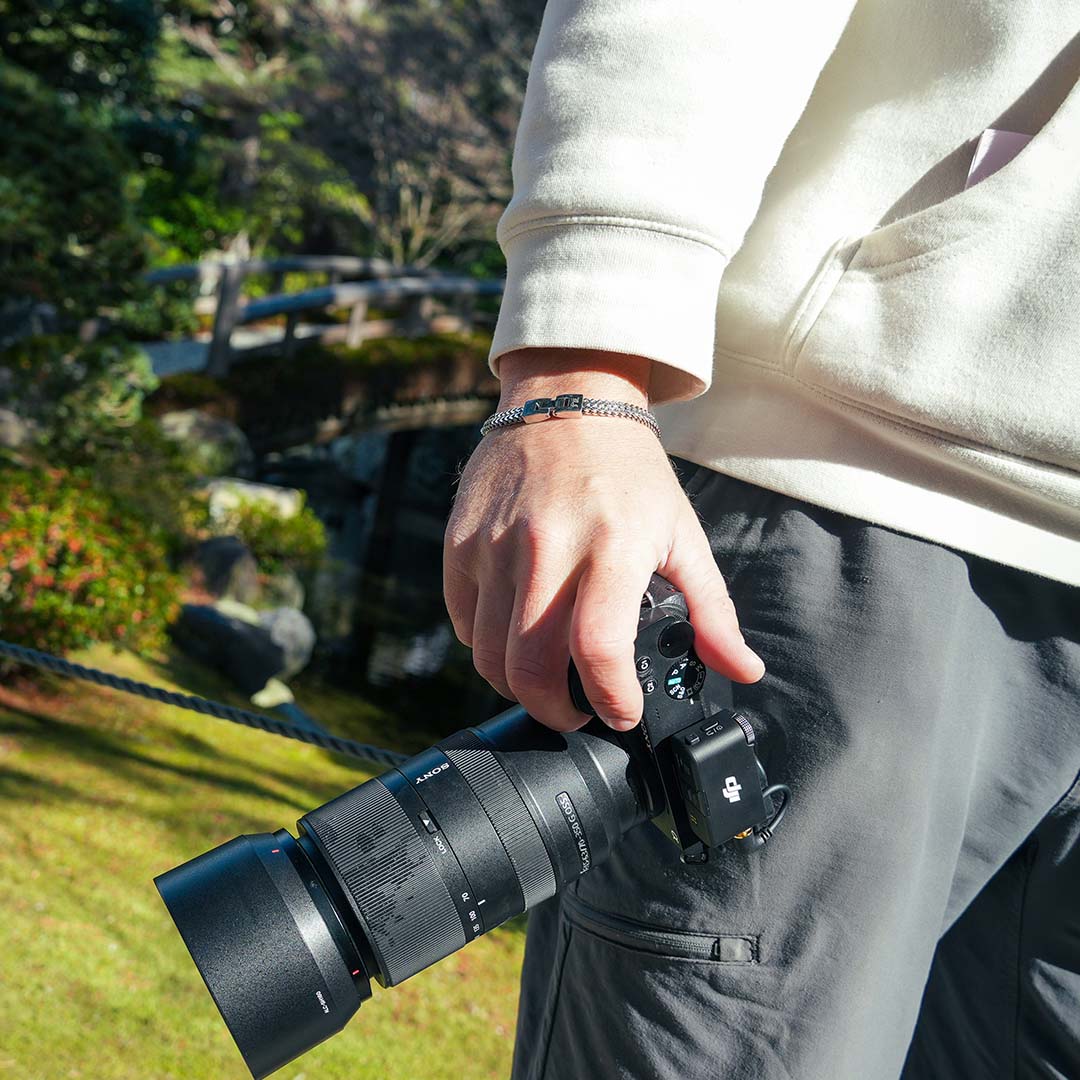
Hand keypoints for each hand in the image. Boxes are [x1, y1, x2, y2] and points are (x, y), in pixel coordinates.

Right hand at [443, 348, 764, 731]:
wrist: (567, 399)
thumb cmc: (630, 473)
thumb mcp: (683, 534)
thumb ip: (713, 611)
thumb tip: (744, 669)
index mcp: (612, 546)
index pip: (597, 648)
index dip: (610, 699)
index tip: (622, 712)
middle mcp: (546, 547)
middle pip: (528, 667)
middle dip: (554, 711)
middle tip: (577, 711)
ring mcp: (495, 545)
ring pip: (488, 655)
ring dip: (517, 684)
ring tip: (546, 678)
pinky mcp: (461, 541)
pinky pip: (464, 620)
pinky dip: (487, 644)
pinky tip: (515, 634)